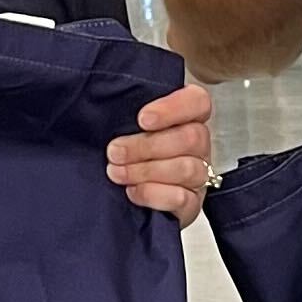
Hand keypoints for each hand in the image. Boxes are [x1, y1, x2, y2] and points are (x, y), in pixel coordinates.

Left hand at [108, 81, 216, 223]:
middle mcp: (197, 146)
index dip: (173, 108)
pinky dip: (154, 194)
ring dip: (146, 171)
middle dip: (146, 146)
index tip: (142, 118)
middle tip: (115, 151)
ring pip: (187, 168)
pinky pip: (183, 199)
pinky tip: (133, 191)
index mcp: (186, 118)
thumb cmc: (122, 153)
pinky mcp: (191, 204)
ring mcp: (198, 176)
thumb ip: (122, 110)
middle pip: (191, 138)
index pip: (198, 102)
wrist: (120, 198)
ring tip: (117, 172)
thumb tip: (102, 98)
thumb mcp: (121, 125)